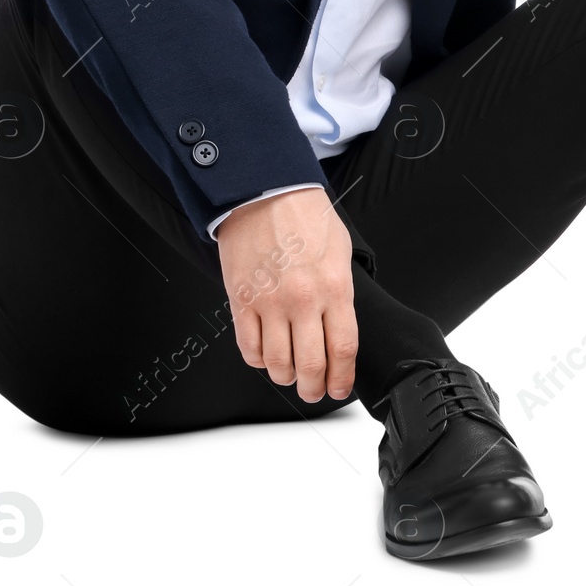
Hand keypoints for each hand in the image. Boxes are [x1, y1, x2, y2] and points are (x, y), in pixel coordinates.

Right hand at [216, 186, 357, 402]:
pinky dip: (259, 361)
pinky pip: (249, 348)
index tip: (341, 388)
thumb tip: (340, 330)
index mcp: (334, 287)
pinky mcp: (241, 301)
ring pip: (277, 363)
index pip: (343, 349)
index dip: (342, 378)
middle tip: (314, 391)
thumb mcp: (340, 253)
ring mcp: (269, 303)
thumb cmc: (304, 217)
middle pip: (310, 365)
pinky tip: (266, 358)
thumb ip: (341, 294)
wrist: (264, 193)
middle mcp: (303, 300)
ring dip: (285, 378)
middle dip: (314, 388)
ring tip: (291, 376)